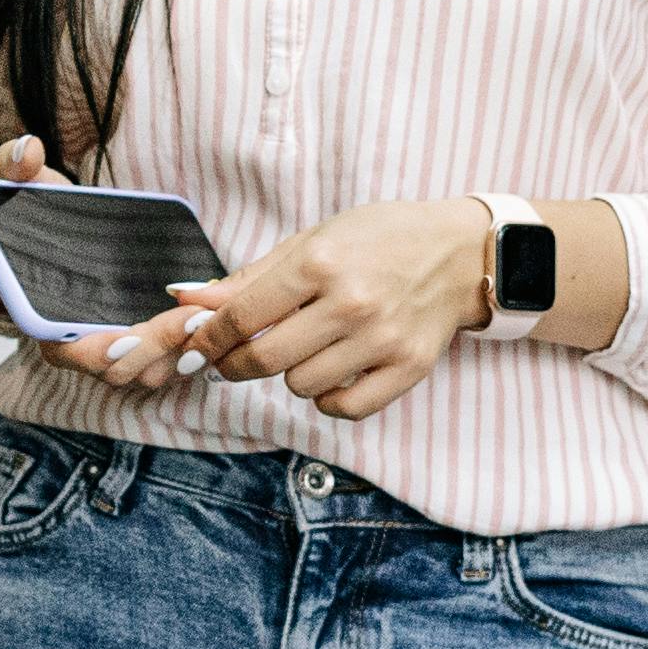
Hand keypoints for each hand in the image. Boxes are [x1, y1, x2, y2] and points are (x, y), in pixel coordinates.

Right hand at [0, 135, 222, 391]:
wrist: (49, 244)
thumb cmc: (33, 222)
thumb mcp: (20, 187)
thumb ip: (15, 165)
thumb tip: (27, 148)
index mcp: (45, 323)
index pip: (72, 354)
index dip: (101, 353)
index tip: (128, 339)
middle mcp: (81, 346)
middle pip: (123, 369)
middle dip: (158, 348)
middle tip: (193, 318)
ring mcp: (116, 349)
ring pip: (152, 370)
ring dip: (181, 350)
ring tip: (210, 317)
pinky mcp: (145, 342)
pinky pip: (171, 358)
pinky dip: (191, 344)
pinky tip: (215, 314)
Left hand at [176, 199, 495, 424]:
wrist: (459, 253)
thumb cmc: (379, 239)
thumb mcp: (313, 241)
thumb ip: (251, 277)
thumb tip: (188, 300)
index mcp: (321, 263)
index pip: (242, 316)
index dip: (208, 338)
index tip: (196, 347)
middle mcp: (351, 303)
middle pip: (264, 360)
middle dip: (235, 364)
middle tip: (232, 359)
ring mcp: (382, 340)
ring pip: (301, 387)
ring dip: (291, 374)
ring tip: (306, 348)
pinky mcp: (408, 369)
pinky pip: (344, 408)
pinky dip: (328, 398)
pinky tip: (333, 371)